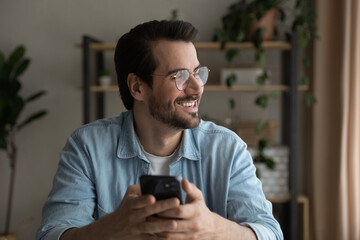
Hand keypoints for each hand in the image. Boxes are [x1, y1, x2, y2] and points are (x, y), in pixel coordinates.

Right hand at [61, 184, 179, 239]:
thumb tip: (153, 182)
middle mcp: (133, 216)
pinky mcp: (139, 238)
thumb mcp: (129, 195)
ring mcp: (136, 228)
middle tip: (176, 202)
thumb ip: (139, 188)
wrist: (112, 228)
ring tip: (174, 223)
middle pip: (148, 212)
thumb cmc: (125, 207)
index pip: (137, 201)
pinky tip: (169, 237)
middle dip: (163, 207)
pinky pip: (150, 239)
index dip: (144, 200)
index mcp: (131, 204)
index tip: (153, 198)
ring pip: (150, 227)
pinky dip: (159, 239)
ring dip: (162, 226)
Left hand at [150, 179, 224, 239]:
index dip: (166, 209)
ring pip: (170, 236)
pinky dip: (161, 238)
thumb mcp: (198, 197)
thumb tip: (183, 181)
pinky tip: (154, 232)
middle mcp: (194, 225)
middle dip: (158, 220)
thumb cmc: (201, 209)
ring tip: (148, 223)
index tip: (156, 206)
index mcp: (196, 212)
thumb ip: (190, 188)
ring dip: (158, 230)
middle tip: (147, 215)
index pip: (179, 211)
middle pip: (172, 224)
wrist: (211, 228)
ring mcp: (190, 236)